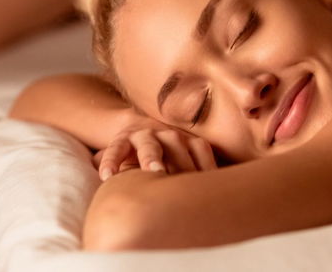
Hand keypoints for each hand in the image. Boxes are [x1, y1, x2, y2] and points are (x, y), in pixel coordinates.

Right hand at [95, 118, 216, 180]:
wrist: (137, 131)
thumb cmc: (169, 160)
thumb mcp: (186, 164)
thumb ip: (201, 177)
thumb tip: (223, 201)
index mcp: (190, 141)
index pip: (201, 151)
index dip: (205, 168)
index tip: (210, 190)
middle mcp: (169, 136)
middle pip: (178, 146)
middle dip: (181, 164)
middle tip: (184, 182)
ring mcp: (145, 136)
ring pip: (150, 144)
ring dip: (152, 156)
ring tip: (154, 171)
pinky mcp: (122, 140)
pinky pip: (116, 149)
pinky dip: (111, 161)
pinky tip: (108, 176)